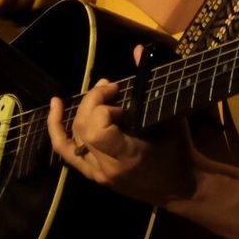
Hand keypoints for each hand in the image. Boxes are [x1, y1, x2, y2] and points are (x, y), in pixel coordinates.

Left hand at [47, 64, 196, 206]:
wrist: (182, 189)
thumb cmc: (180, 153)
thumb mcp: (172, 118)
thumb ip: (150, 85)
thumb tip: (137, 49)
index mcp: (127, 156)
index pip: (97, 131)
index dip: (101, 107)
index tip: (119, 94)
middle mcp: (106, 168)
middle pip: (83, 129)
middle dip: (93, 102)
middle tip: (112, 88)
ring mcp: (97, 174)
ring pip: (70, 140)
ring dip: (80, 111)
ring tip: (96, 92)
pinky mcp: (94, 175)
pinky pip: (67, 152)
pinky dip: (58, 130)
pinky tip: (56, 108)